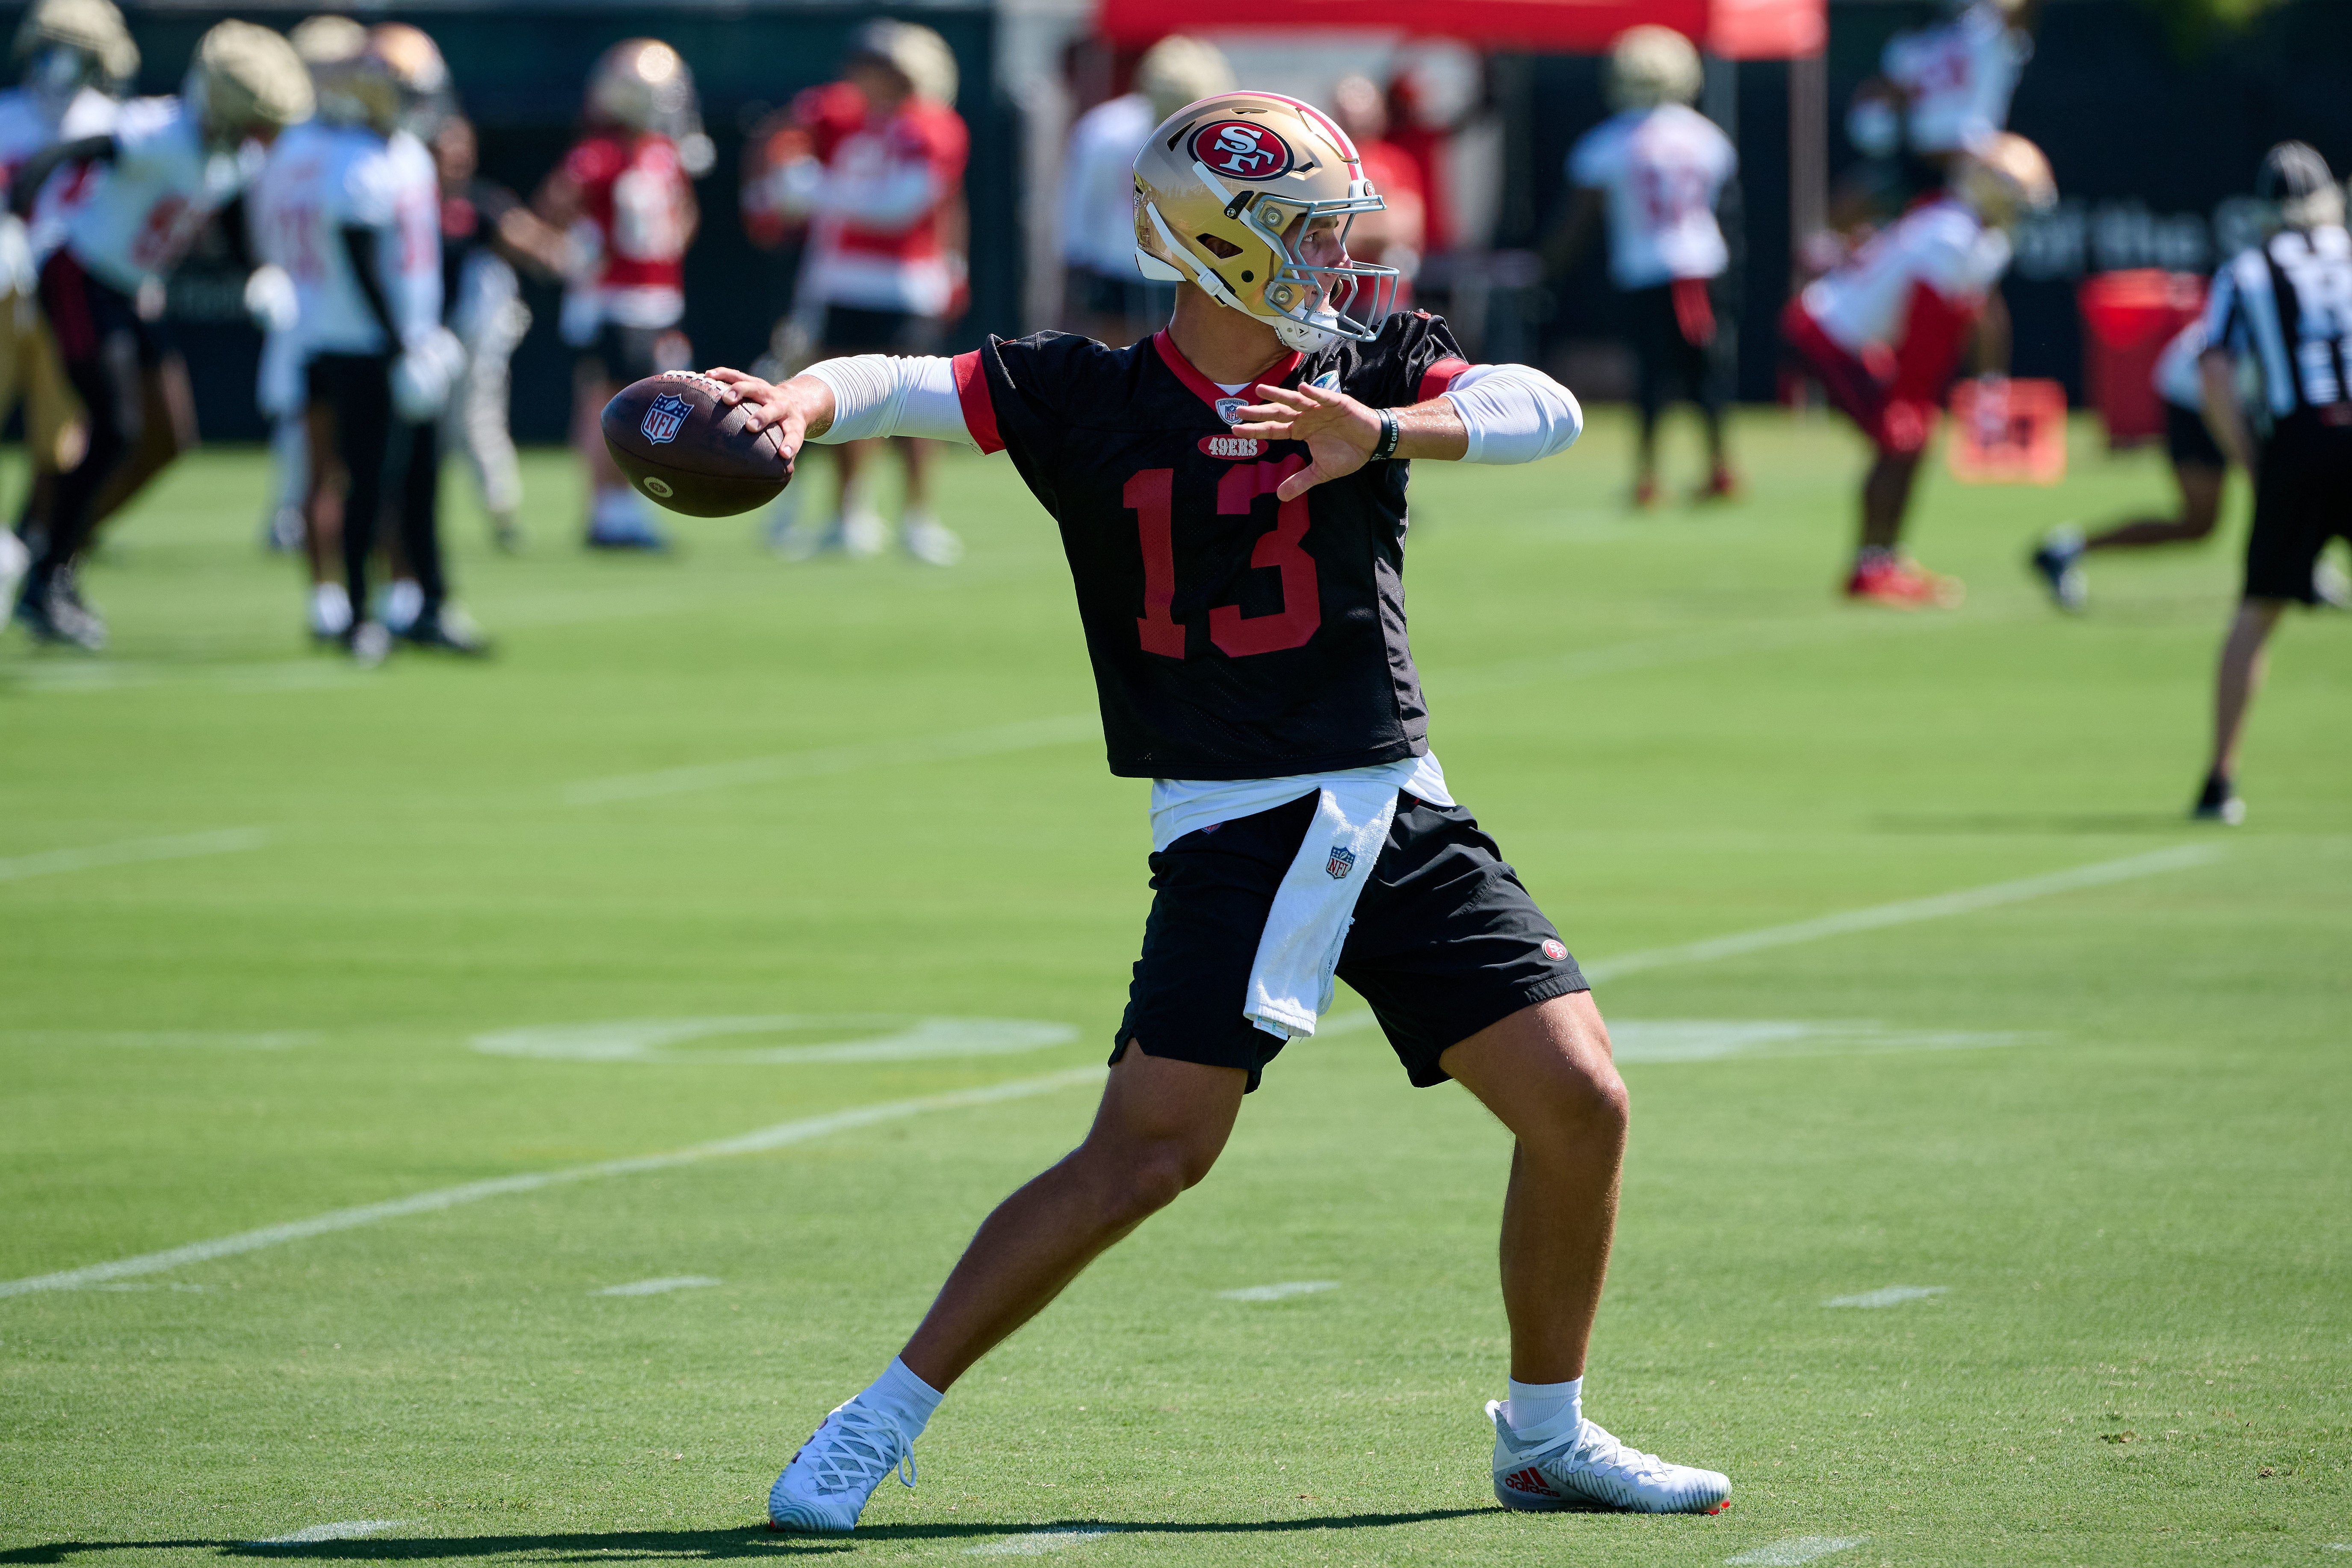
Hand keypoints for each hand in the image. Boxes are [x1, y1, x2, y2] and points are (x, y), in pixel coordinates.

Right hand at [708, 366, 829, 463]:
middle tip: (750, 427)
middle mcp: (782, 406)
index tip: (784, 455)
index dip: (790, 444)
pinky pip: (737, 375)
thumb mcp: (788, 443)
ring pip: (755, 388)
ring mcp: (768, 391)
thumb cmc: (786, 430)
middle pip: (773, 410)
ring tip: (726, 399)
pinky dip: (723, 374)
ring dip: (741, 391)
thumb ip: (779, 460)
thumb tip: (768, 484)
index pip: (794, 435)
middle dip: (763, 417)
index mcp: (793, 424)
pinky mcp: (754, 381)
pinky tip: (707, 375)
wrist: (796, 401)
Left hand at [1228, 381, 1381, 500]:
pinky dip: (1314, 393)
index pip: (1273, 430)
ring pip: (1296, 400)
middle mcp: (1306, 417)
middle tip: (1238, 410)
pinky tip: (1302, 388)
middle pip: (1278, 413)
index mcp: (1300, 430)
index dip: (1255, 430)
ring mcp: (1320, 408)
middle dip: (1259, 412)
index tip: (1235, 430)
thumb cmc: (1348, 453)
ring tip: (1261, 390)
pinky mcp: (1337, 404)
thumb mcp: (1321, 472)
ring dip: (1279, 395)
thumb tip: (1280, 498)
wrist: (1373, 443)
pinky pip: (1324, 398)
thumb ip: (1300, 481)